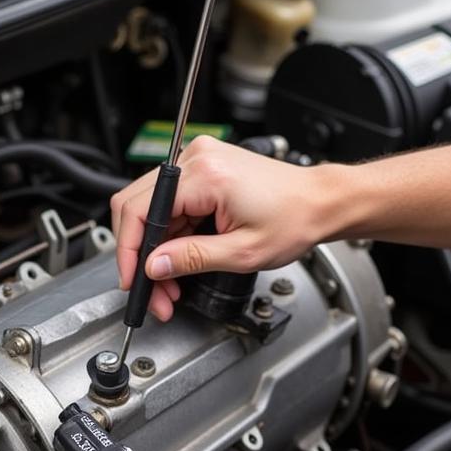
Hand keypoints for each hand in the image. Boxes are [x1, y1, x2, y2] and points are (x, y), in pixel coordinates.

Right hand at [110, 137, 330, 320]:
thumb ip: (191, 259)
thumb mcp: (241, 253)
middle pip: (139, 207)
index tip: (133, 280)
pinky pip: (171, 203)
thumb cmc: (295, 219)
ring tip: (170, 284)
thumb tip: (153, 266)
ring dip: (156, 249)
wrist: (320, 202)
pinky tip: (180, 260)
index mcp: (206, 175)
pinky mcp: (203, 169)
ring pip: (153, 209)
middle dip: (141, 256)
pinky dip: (171, 236)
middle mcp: (197, 159)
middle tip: (153, 291)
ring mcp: (198, 161)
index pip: (142, 210)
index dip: (131, 252)